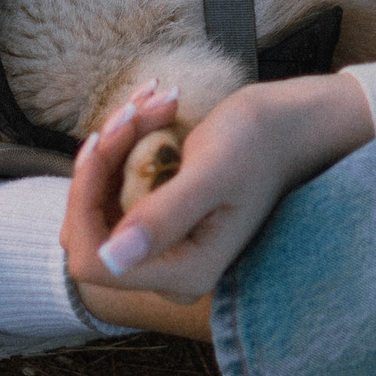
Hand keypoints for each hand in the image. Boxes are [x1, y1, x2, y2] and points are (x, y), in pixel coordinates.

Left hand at [62, 75, 375, 303]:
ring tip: (153, 104)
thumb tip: (111, 258)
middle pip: (88, 227)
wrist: (291, 125)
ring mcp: (162, 248)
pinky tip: (155, 110)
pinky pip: (114, 185)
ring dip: (115, 145)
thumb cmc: (260, 143)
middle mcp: (168, 270)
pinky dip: (125, 144)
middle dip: (101, 163)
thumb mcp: (213, 173)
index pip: (92, 258)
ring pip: (98, 200)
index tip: (105, 140)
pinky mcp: (159, 222)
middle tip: (135, 111)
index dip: (84, 201)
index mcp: (182, 272)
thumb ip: (164, 217)